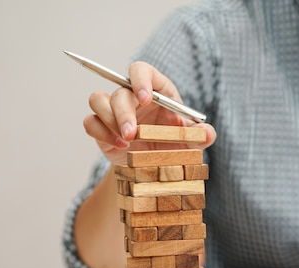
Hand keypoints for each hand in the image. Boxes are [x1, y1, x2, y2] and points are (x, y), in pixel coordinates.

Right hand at [83, 61, 215, 165]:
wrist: (157, 166)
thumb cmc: (175, 145)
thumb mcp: (192, 141)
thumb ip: (200, 135)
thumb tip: (208, 134)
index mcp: (154, 90)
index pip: (141, 70)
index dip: (140, 80)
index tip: (145, 99)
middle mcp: (132, 96)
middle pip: (119, 91)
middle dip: (124, 112)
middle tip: (132, 134)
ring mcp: (113, 110)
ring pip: (97, 100)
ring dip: (109, 121)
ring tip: (126, 142)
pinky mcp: (101, 127)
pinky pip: (90, 122)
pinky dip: (101, 133)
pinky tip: (118, 147)